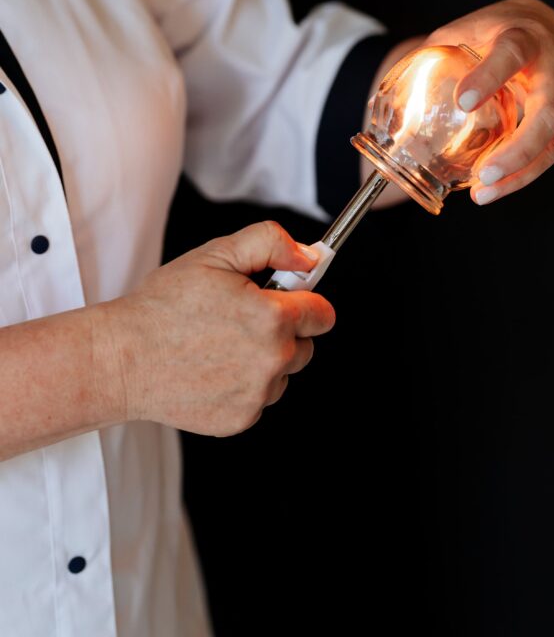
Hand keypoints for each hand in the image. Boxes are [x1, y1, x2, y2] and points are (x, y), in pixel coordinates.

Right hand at [102, 222, 334, 435]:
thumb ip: (271, 244)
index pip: (322, 313)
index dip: (304, 300)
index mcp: (272, 318)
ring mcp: (257, 395)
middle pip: (305, 345)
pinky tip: (210, 369)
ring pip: (282, 374)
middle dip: (282, 330)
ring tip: (219, 344)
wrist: (121, 359)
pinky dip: (242, 385)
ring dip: (263, 360)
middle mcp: (272, 360)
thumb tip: (310, 257)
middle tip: (239, 318)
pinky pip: (258, 398)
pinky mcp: (240, 420)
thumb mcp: (217, 254)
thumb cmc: (163, 305)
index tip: (286, 297)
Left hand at [427, 0, 553, 203]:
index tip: (464, 102)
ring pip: (553, 142)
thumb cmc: (498, 29)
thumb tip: (384, 95)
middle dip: (517, 150)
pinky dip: (523, 174)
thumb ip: (435, 56)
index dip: (490, 77)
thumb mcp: (466, 29)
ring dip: (520, 173)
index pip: (512, 54)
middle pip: (547, 114)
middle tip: (484, 174)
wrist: (545, 25)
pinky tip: (495, 187)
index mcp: (526, 36)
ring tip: (484, 193)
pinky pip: (551, 153)